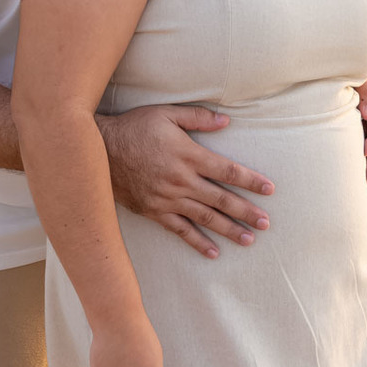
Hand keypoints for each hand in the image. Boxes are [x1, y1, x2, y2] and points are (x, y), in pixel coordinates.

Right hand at [99, 104, 272, 259]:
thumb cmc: (134, 128)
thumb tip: (226, 121)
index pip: (226, 170)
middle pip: (221, 198)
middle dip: (246, 212)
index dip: (250, 181)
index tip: (269, 190)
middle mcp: (181, 180)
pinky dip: (197, 242)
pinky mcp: (154, 211)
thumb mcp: (166, 114)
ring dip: (228, 230)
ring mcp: (167, 199)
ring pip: (204, 217)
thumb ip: (197, 117)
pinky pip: (179, 230)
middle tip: (266, 224)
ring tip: (249, 240)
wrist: (97, 151)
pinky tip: (213, 252)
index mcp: (188, 155)